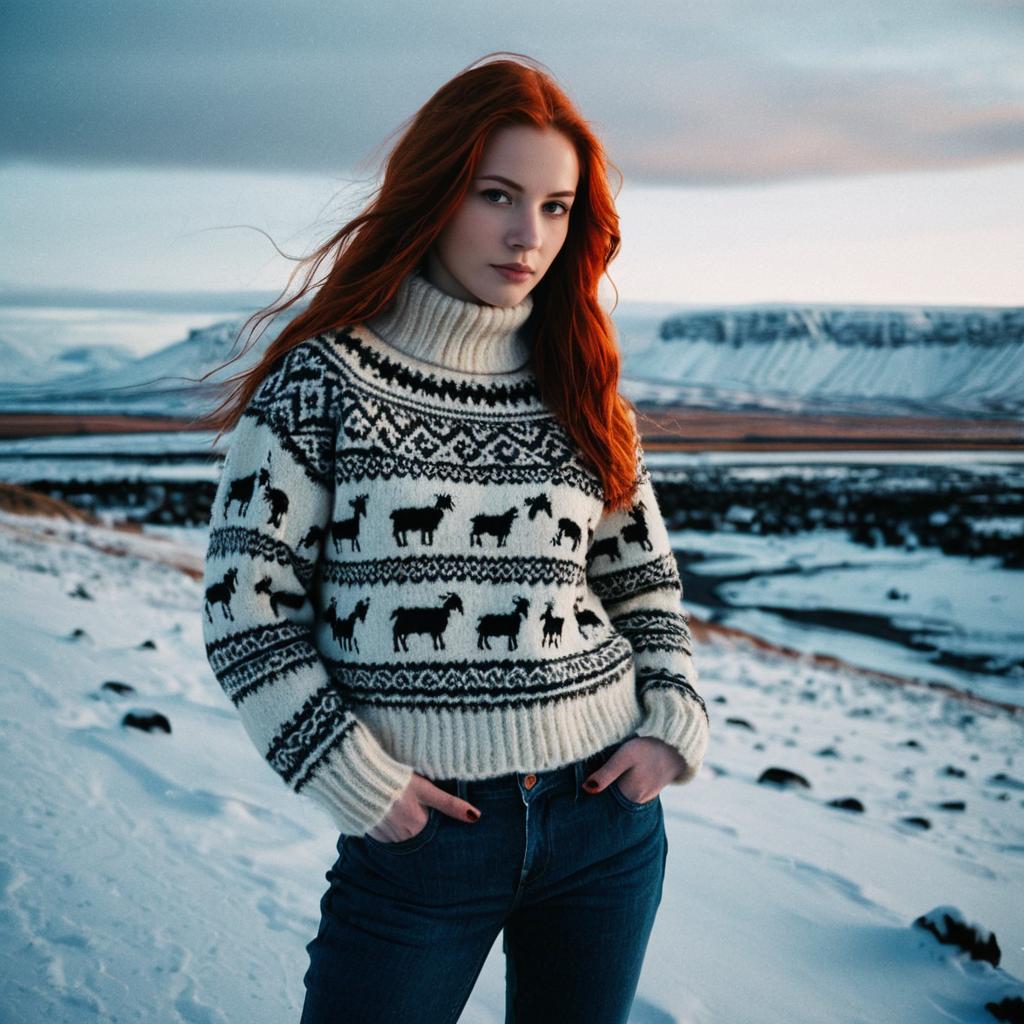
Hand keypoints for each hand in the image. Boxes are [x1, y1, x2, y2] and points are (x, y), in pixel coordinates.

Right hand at [366, 773, 481, 842]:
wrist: (358, 776)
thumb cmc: (396, 778)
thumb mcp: (426, 788)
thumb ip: (450, 804)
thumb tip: (476, 816)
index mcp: (418, 825)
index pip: (433, 831)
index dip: (433, 821)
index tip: (430, 812)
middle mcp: (402, 836)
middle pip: (417, 836)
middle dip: (418, 825)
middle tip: (415, 808)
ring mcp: (384, 836)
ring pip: (400, 837)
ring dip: (403, 827)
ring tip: (401, 809)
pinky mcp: (370, 833)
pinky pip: (384, 836)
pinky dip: (388, 827)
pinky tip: (388, 813)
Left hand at [583, 736, 687, 803]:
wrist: (677, 745)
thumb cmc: (648, 748)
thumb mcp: (624, 756)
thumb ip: (605, 774)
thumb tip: (586, 789)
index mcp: (629, 795)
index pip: (604, 801)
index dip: (592, 794)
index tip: (582, 787)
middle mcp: (637, 801)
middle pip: (613, 800)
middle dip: (602, 792)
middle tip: (589, 778)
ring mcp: (646, 796)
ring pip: (622, 796)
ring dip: (612, 788)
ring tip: (604, 775)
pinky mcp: (650, 788)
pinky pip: (631, 791)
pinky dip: (623, 785)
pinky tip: (620, 774)